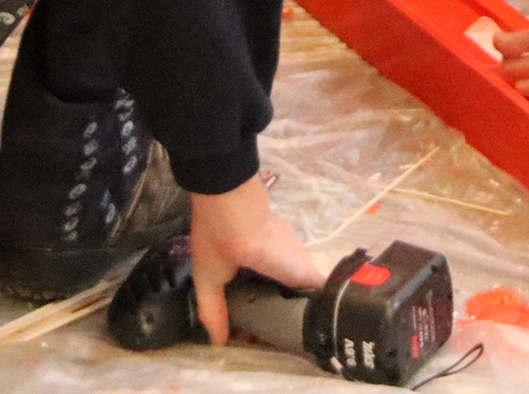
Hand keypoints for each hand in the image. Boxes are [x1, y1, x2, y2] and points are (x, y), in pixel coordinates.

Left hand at [187, 173, 322, 345]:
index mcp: (290, 266)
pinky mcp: (277, 226)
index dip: (312, 309)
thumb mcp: (211, 275)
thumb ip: (215, 309)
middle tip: (272, 320)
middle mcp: (296, 250)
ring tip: (263, 302)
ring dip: (283, 284)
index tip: (297, 325)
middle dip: (293, 301)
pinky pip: (285, 254)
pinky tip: (255, 275)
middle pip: (306, 280)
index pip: (317, 290)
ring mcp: (288, 235)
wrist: (222, 185)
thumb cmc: (221, 234)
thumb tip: (218, 342)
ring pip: (294, 266)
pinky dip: (276, 269)